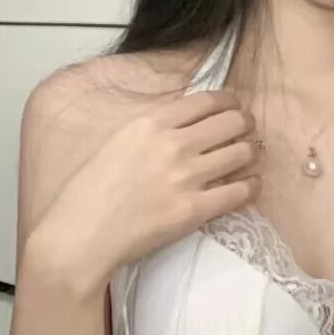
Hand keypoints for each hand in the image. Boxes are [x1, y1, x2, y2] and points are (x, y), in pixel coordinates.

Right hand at [32, 90, 258, 288]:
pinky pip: (240, 191)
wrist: (81, 234)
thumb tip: (187, 119)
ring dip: (251, 153)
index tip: (235, 108)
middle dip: (245, 124)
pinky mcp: (195, 210)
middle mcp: (174, 144)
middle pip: (233, 122)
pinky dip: (252, 185)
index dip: (230, 102)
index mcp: (153, 123)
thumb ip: (154, 127)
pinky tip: (251, 185)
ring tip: (249, 158)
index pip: (208, 100)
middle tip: (247, 132)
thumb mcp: (120, 140)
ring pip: (242, 153)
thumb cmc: (91, 190)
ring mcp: (186, 177)